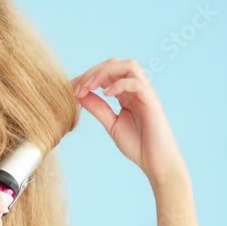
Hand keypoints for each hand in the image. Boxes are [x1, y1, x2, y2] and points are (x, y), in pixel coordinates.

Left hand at [72, 58, 187, 184]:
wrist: (156, 161)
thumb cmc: (137, 144)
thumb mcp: (111, 123)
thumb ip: (97, 108)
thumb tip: (79, 94)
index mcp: (126, 93)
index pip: (106, 73)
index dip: (87, 77)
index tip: (71, 88)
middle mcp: (136, 89)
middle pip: (114, 64)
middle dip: (92, 72)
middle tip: (77, 87)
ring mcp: (145, 93)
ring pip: (128, 66)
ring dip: (105, 72)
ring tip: (89, 86)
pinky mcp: (151, 100)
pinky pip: (136, 82)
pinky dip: (119, 84)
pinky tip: (106, 94)